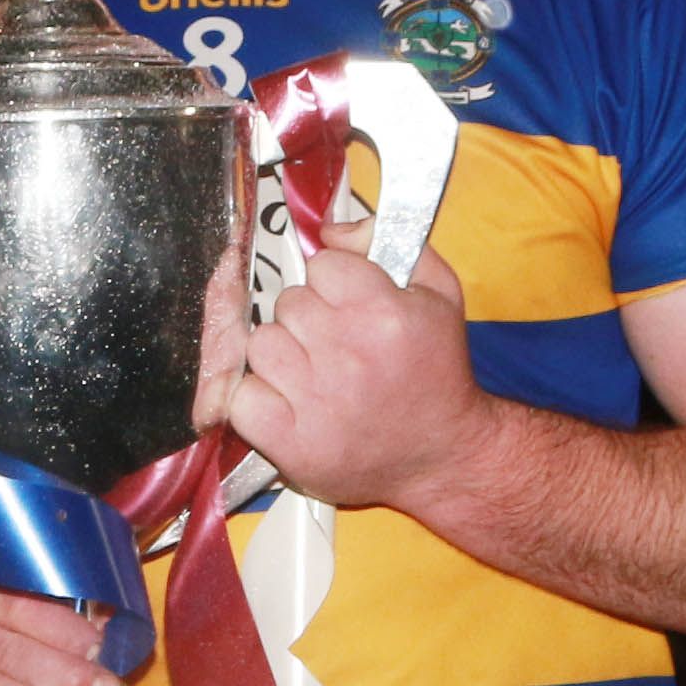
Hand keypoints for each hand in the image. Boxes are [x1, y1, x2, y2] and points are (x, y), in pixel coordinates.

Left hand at [230, 217, 490, 513]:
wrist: (445, 455)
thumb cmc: (437, 371)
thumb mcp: (439, 293)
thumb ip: (385, 240)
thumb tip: (327, 229)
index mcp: (383, 314)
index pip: (321, 265)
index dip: (334, 282)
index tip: (350, 305)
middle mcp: (346, 356)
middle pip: (287, 302)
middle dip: (306, 318)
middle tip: (334, 344)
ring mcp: (315, 403)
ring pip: (260, 345)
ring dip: (281, 355)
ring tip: (312, 374)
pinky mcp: (291, 444)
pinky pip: (240, 397)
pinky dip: (257, 399)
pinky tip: (288, 403)